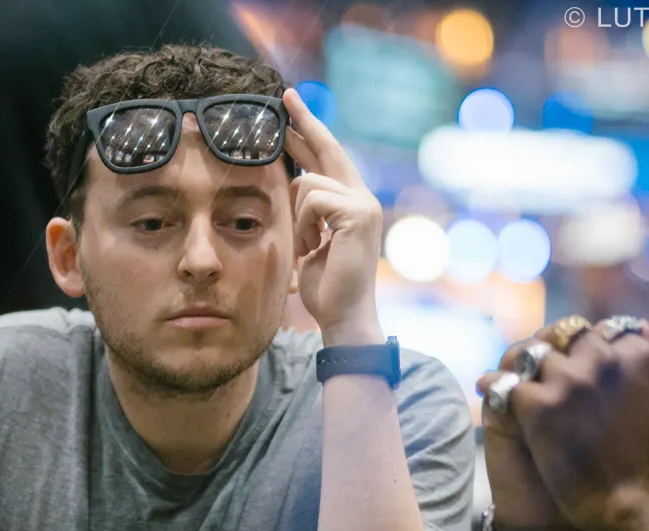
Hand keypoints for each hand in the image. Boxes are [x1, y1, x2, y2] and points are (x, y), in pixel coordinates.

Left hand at [281, 88, 383, 344]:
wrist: (344, 316)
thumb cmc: (325, 287)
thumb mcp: (309, 242)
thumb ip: (307, 212)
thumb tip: (292, 181)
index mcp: (352, 201)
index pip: (328, 157)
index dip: (309, 131)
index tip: (290, 108)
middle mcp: (363, 196)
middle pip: (328, 148)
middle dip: (304, 122)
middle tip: (285, 95)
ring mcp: (363, 203)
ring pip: (307, 183)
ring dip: (297, 218)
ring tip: (306, 247)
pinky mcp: (357, 213)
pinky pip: (311, 200)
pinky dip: (303, 226)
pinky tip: (312, 248)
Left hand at [481, 319, 648, 530]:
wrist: (626, 503)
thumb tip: (639, 326)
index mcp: (637, 354)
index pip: (604, 329)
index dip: (590, 345)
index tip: (581, 360)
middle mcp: (601, 358)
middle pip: (566, 336)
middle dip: (558, 348)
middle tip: (545, 365)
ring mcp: (567, 380)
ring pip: (534, 353)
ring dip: (526, 364)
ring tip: (518, 377)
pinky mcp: (537, 404)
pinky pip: (505, 382)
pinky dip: (494, 385)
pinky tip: (488, 390)